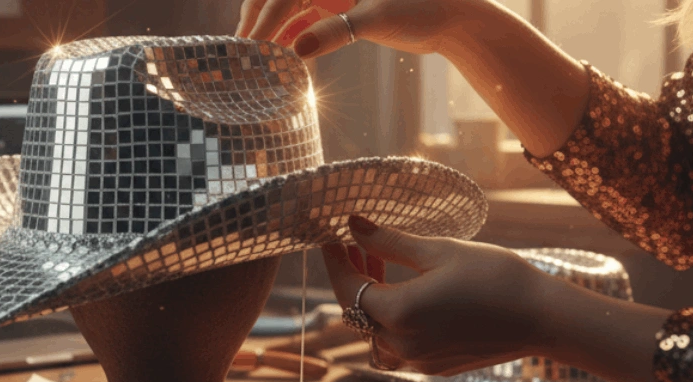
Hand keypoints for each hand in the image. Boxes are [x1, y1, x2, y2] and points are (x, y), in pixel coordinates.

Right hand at [236, 0, 472, 57]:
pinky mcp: (338, 8)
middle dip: (258, 20)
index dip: (265, 18)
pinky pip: (303, 21)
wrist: (451, 19)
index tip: (250, 45)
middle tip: (241, 51)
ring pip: (287, 9)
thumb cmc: (421, 8)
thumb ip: (339, 30)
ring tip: (256, 61)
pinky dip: (291, 38)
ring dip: (272, 32)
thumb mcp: (379, 18)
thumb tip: (297, 50)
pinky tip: (282, 60)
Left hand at [321, 216, 555, 374]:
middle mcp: (402, 344)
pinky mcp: (433, 367)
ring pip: (373, 331)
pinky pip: (396, 344)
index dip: (334, 260)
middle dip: (352, 276)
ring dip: (370, 299)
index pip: (347, 287)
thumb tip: (352, 225)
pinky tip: (405, 291)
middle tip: (355, 244)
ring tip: (380, 263)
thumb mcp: (439, 250)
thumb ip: (389, 241)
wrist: (544, 318)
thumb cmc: (496, 277)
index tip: (329, 236)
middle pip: (356, 311)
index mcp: (399, 313)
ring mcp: (417, 360)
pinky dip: (390, 319)